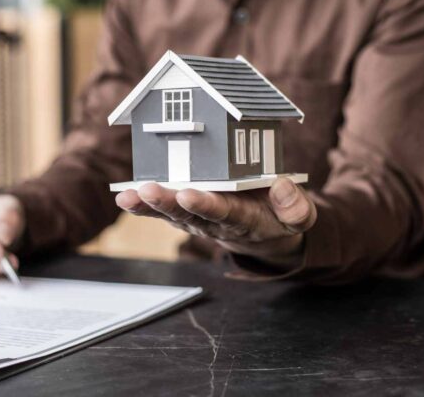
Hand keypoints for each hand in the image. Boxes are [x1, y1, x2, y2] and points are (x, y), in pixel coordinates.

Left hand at [115, 178, 316, 268]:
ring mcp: (198, 219)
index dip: (207, 205)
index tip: (189, 195)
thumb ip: (297, 207)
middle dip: (167, 203)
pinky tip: (124, 197)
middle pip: (189, 214)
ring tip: (127, 197)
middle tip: (148, 191)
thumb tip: (282, 188)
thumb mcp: (300, 216)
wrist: (264, 234)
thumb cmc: (279, 216)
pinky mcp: (186, 213)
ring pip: (171, 213)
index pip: (225, 213)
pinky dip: (143, 204)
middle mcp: (216, 222)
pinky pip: (163, 210)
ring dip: (148, 205)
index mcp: (245, 220)